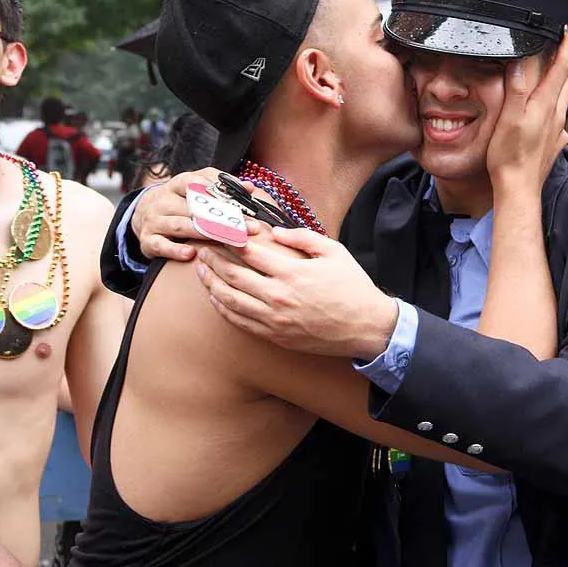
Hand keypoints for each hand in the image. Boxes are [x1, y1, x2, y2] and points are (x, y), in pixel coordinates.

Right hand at [132, 168, 260, 259]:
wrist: (144, 215)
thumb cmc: (180, 201)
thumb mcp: (196, 187)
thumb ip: (222, 185)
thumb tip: (249, 187)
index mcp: (177, 184)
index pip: (195, 183)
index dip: (218, 192)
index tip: (241, 202)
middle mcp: (163, 201)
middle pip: (193, 208)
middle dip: (222, 218)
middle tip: (246, 228)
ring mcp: (154, 221)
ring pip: (180, 226)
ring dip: (205, 233)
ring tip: (227, 239)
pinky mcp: (148, 240)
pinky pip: (161, 246)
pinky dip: (175, 250)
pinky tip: (191, 253)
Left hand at [196, 227, 398, 358]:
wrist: (366, 327)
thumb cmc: (352, 287)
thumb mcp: (334, 252)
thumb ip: (303, 237)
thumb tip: (274, 231)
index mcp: (292, 272)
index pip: (249, 252)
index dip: (228, 239)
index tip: (217, 230)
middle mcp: (279, 296)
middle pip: (232, 275)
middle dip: (213, 259)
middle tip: (202, 248)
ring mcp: (275, 319)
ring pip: (230, 300)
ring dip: (211, 283)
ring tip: (201, 270)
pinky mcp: (275, 336)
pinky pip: (240, 322)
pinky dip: (223, 308)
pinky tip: (216, 297)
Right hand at [486, 25, 567, 192]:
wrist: (519, 190)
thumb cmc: (510, 158)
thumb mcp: (509, 119)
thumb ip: (517, 89)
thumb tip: (522, 62)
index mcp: (545, 105)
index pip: (561, 68)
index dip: (566, 46)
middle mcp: (556, 116)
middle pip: (567, 81)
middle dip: (565, 61)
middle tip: (561, 47)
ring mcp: (557, 131)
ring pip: (564, 99)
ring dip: (562, 82)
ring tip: (554, 72)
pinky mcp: (554, 143)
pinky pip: (559, 118)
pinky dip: (555, 106)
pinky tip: (547, 111)